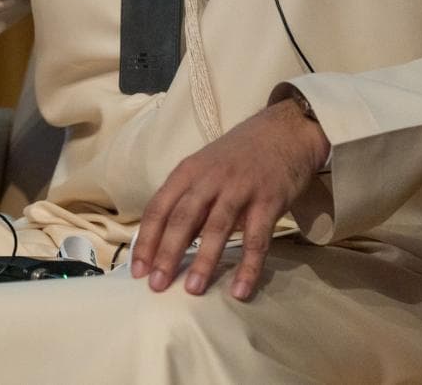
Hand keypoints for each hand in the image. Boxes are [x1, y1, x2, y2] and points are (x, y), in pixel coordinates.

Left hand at [129, 98, 329, 300]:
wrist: (284, 131)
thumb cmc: (237, 155)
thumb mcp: (203, 168)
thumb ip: (186, 198)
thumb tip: (163, 240)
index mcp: (187, 172)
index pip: (158, 208)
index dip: (146, 240)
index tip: (137, 270)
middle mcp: (209, 180)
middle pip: (182, 219)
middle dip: (166, 254)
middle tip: (156, 285)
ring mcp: (239, 190)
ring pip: (216, 229)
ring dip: (203, 261)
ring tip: (192, 290)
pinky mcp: (268, 201)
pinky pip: (256, 239)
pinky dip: (248, 266)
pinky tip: (240, 290)